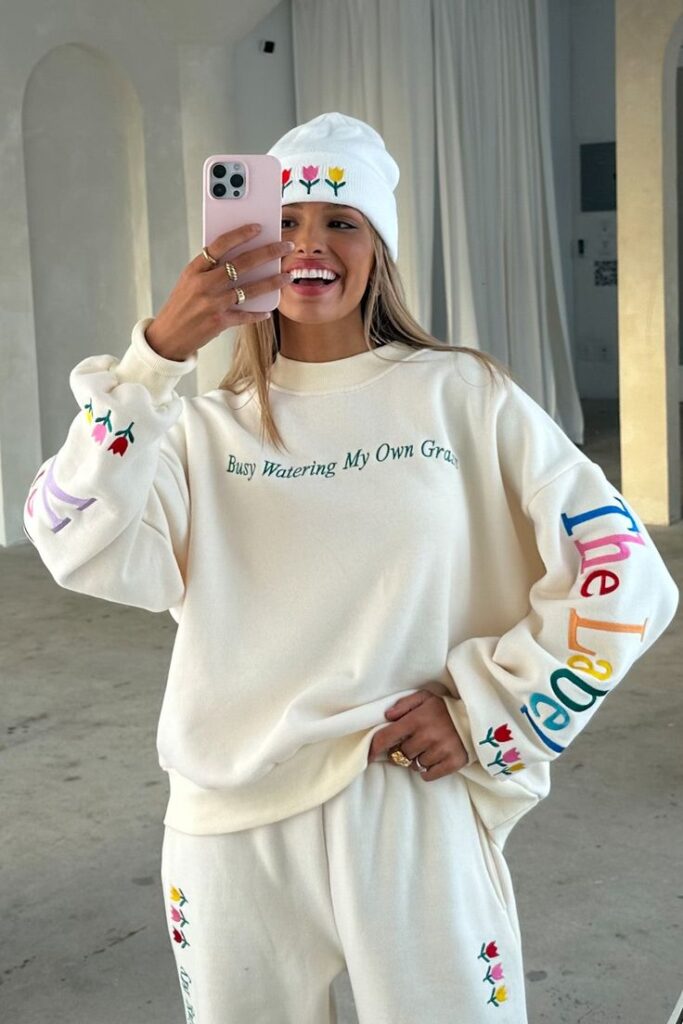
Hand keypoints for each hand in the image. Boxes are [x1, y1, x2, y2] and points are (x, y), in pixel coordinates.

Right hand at [145, 224, 294, 360]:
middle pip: (242, 263)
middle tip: (286, 246)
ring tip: (287, 276)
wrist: (168, 336)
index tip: (258, 227)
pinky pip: (246, 315)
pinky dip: (258, 313)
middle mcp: (204, 284)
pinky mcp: (220, 322)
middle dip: (268, 252)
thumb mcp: (188, 281)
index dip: (241, 234)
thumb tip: (239, 257)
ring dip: (272, 282)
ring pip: (250, 289)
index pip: (220, 245)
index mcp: (195, 270)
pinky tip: (268, 310)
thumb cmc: (181, 306)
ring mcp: (213, 303)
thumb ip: (209, 269)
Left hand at [367, 690, 468, 780]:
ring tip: (427, 748)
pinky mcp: (452, 763)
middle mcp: (427, 736)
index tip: (370, 755)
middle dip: (402, 751)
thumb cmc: (446, 708)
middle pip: (400, 754)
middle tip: (411, 744)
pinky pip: (428, 775)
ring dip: (416, 760)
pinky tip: (434, 758)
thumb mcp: (425, 697)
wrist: (477, 718)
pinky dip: (428, 770)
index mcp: (417, 719)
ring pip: (414, 766)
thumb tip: (387, 716)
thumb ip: (404, 704)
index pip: (387, 737)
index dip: (375, 748)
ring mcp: (440, 751)